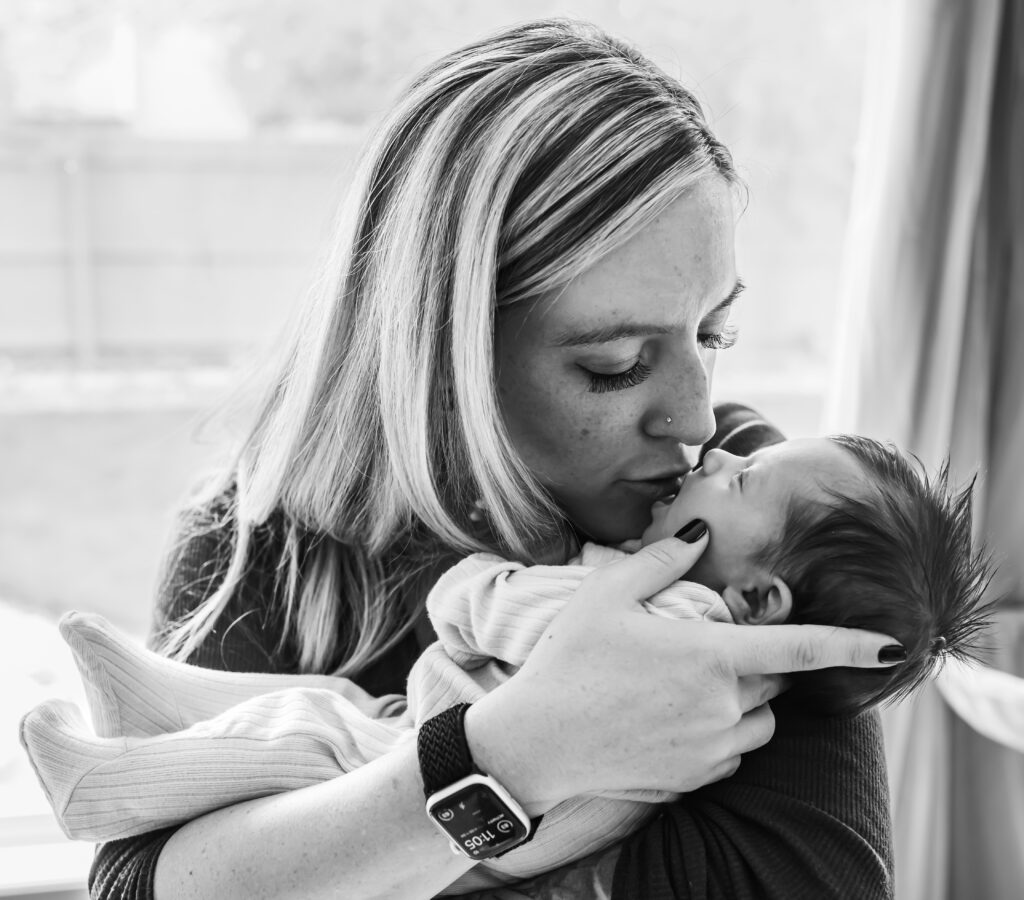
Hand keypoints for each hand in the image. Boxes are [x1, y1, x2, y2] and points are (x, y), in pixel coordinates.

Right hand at [465, 532, 902, 811]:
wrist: (534, 745)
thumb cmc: (568, 662)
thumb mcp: (605, 596)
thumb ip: (661, 561)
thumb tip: (700, 536)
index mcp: (708, 656)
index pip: (798, 647)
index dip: (851, 645)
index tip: (895, 645)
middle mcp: (721, 706)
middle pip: (774, 679)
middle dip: (758, 659)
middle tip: (705, 646)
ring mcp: (710, 748)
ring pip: (760, 720)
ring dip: (744, 699)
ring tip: (687, 685)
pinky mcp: (695, 778)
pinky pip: (734, 752)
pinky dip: (722, 732)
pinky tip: (674, 719)